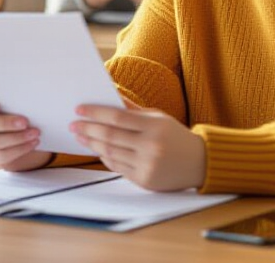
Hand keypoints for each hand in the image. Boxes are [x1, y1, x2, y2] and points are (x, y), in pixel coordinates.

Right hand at [0, 92, 51, 170]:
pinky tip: (32, 142)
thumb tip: (31, 94)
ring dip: (17, 137)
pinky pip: (3, 155)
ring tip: (34, 133)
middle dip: (5, 123)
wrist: (28, 133)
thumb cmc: (22, 110)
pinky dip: (20, 149)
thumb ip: (17, 96)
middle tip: (24, 122)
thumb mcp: (19, 100)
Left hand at [70, 103, 205, 191]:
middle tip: (74, 124)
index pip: (117, 117)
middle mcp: (150, 146)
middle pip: (110, 136)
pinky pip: (117, 167)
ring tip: (81, 136)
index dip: (95, 113)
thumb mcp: (158, 118)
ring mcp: (147, 165)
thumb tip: (109, 94)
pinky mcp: (144, 180)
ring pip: (110, 153)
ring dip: (92, 144)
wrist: (200, 163)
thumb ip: (132, 109)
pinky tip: (97, 149)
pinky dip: (104, 157)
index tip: (79, 109)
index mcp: (154, 126)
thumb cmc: (175, 136)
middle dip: (88, 129)